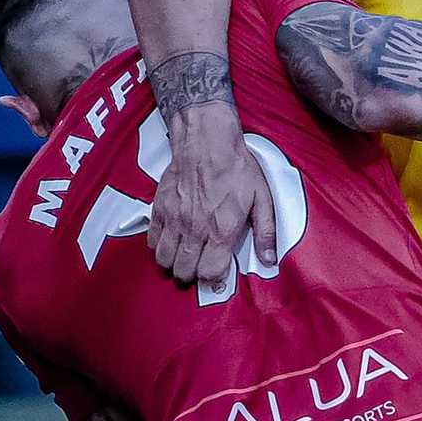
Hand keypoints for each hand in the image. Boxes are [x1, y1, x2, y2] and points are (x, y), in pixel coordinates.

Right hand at [148, 106, 278, 287]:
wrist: (207, 141)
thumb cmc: (236, 168)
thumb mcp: (262, 198)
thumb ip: (266, 232)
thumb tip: (270, 259)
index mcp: (222, 230)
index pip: (210, 272)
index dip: (213, 278)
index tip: (216, 274)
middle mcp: (195, 229)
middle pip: (184, 271)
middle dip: (191, 275)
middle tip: (198, 267)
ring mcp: (174, 220)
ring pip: (164, 259)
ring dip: (173, 263)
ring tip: (183, 257)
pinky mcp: (160, 209)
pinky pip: (151, 240)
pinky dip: (158, 246)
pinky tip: (170, 241)